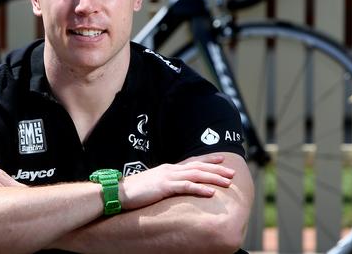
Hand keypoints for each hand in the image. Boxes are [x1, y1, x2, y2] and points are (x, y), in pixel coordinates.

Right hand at [119, 154, 234, 209]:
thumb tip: (173, 187)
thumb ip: (164, 183)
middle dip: (217, 170)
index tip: (222, 160)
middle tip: (232, 173)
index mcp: (168, 168)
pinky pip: (186, 187)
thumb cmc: (134, 190)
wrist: (119, 192)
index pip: (192, 162)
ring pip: (196, 175)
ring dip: (213, 178)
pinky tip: (211, 192)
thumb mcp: (153, 184)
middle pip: (198, 167)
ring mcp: (167, 177)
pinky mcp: (164, 187)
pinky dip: (200, 189)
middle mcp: (170, 169)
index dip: (208, 161)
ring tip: (228, 182)